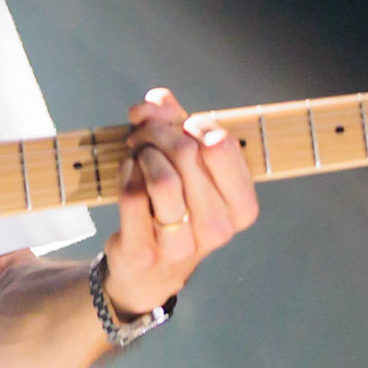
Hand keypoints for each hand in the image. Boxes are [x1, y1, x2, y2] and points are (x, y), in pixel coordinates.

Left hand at [101, 87, 257, 316]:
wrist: (150, 268)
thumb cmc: (177, 206)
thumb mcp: (188, 163)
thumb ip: (175, 122)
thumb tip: (156, 99)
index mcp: (241, 207)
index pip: (221, 146)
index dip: (196, 124)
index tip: (184, 124)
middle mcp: (218, 228)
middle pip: (186, 154)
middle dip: (159, 132)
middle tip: (145, 133)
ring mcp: (182, 245)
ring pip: (162, 178)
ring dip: (143, 152)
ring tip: (138, 151)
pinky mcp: (145, 251)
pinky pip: (132, 196)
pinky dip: (126, 173)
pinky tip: (128, 171)